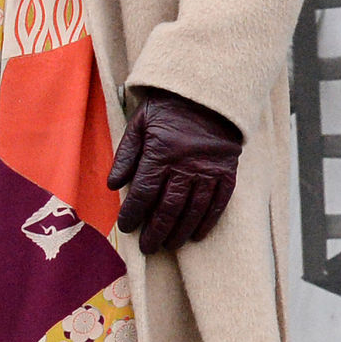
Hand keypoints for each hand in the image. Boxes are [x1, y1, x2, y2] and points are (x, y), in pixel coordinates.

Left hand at [109, 91, 241, 253]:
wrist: (209, 94)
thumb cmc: (168, 109)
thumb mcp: (139, 124)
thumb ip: (126, 155)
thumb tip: (113, 185)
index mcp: (161, 154)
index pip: (144, 193)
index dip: (133, 214)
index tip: (126, 228)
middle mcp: (186, 166)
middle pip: (168, 208)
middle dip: (155, 232)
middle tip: (148, 247)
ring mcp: (209, 171)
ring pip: (193, 210)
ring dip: (180, 232)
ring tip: (169, 245)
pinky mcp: (227, 172)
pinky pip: (218, 203)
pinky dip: (208, 221)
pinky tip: (197, 235)